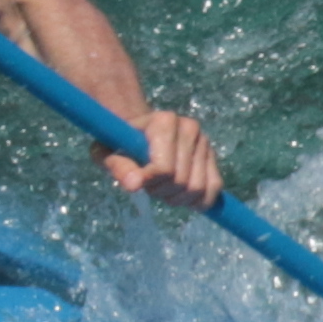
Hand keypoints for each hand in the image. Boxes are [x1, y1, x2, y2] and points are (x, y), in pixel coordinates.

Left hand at [105, 100, 224, 213]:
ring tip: (163, 187)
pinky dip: (200, 201)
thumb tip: (134, 185)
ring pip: (198, 188)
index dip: (150, 183)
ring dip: (177, 198)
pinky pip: (214, 188)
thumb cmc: (121, 143)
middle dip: (162, 191)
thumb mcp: (108, 153)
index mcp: (164, 121)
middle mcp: (189, 127)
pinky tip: (184, 198)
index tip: (138, 180)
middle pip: (181, 181)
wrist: (140, 133)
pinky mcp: (212, 156)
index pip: (165, 169)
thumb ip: (119, 167)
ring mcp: (204, 142)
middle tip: (149, 185)